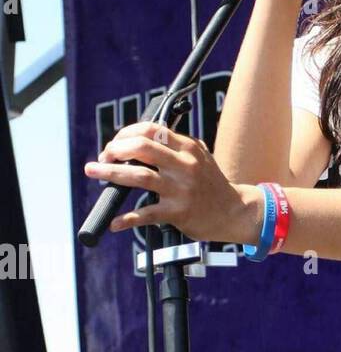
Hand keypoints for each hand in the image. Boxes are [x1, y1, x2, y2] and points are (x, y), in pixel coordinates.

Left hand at [83, 122, 261, 244]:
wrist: (235, 212)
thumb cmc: (213, 185)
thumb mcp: (200, 156)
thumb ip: (175, 146)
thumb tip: (140, 141)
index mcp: (187, 148)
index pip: (149, 128)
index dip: (125, 134)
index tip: (115, 144)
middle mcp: (183, 165)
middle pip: (141, 147)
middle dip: (114, 149)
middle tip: (103, 157)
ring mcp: (180, 189)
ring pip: (138, 176)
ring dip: (110, 173)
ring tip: (94, 172)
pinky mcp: (178, 212)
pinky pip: (146, 214)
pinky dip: (127, 219)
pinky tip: (114, 222)